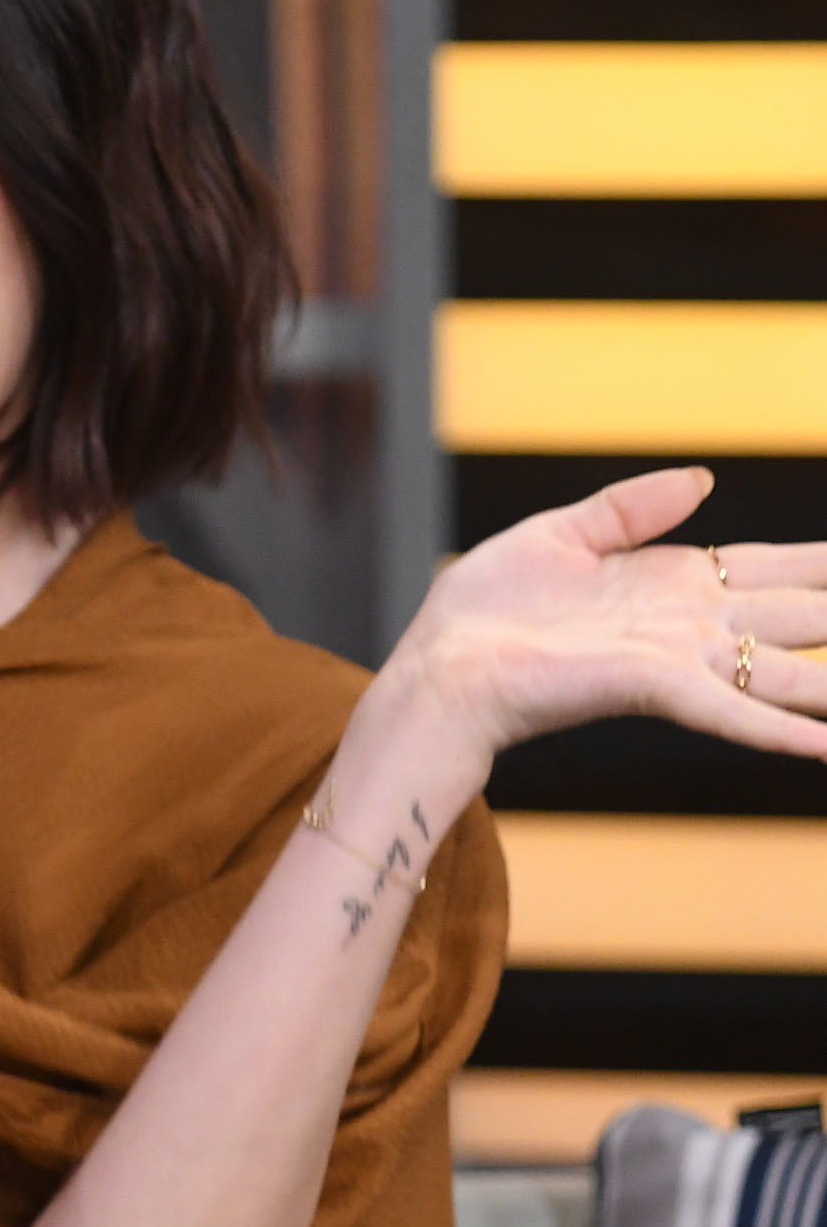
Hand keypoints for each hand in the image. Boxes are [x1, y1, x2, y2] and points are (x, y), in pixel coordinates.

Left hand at [388, 464, 826, 780]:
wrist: (437, 668)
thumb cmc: (481, 611)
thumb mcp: (560, 535)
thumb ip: (632, 507)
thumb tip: (704, 480)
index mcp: (671, 583)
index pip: (772, 569)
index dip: (821, 564)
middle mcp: (689, 626)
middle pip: (800, 617)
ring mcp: (679, 661)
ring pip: (787, 672)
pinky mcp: (654, 689)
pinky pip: (734, 710)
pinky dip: (783, 728)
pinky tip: (825, 745)